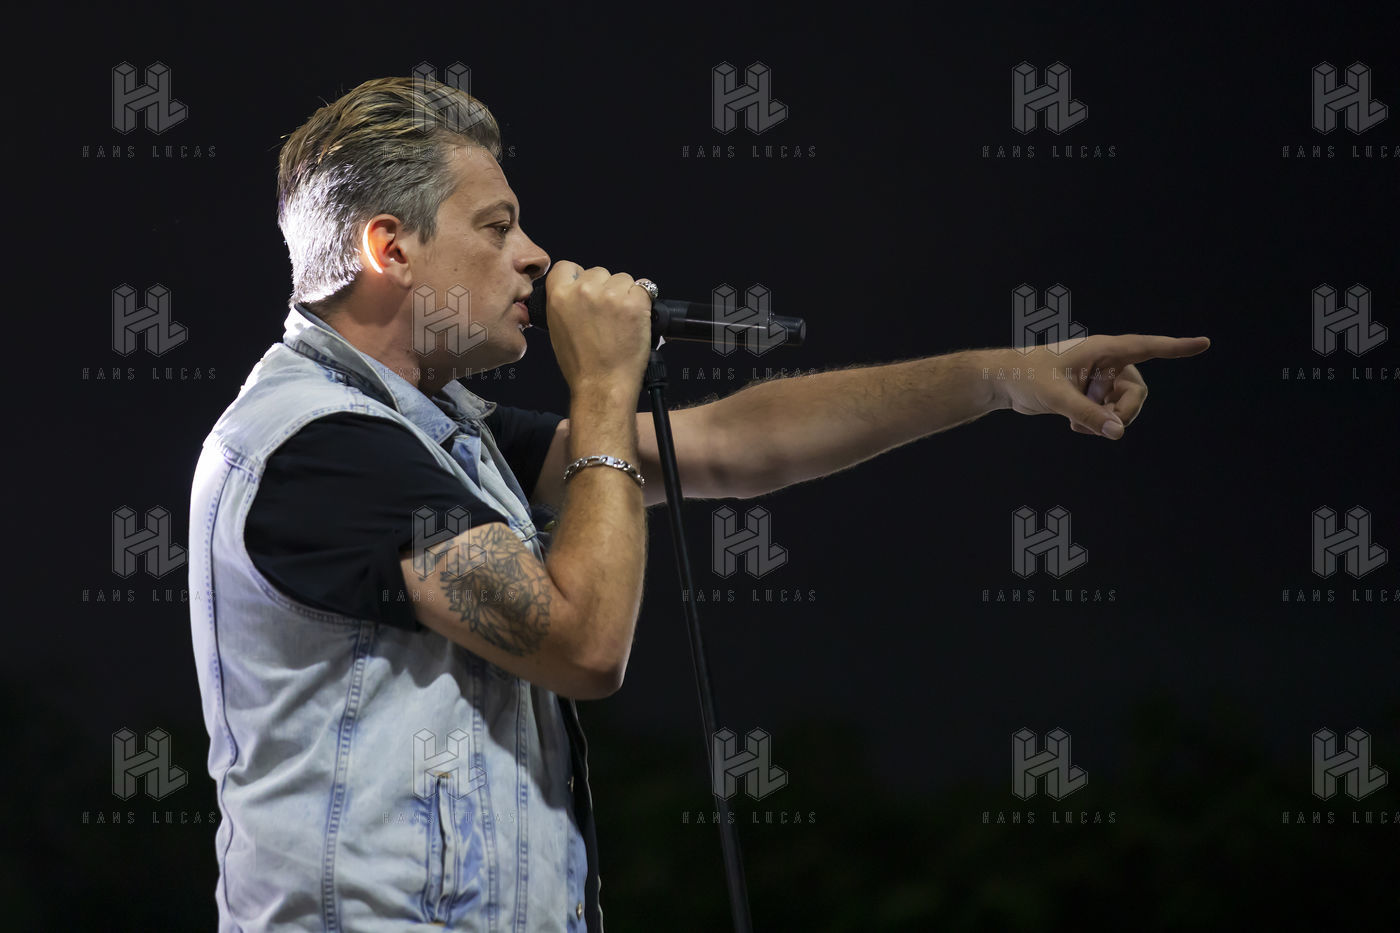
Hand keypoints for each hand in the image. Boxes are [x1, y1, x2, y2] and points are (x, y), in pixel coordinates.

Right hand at [544, 261, 652, 393]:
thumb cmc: (581, 366)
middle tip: (608, 316)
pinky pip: (644, 289)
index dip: (579, 276)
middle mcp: (583, 290)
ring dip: (626, 296)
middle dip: (606, 289)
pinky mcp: (633, 303)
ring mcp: (609, 295)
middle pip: (599, 272)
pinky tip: (634, 322)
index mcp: (559, 296)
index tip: (587, 289)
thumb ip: (565, 305)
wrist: (602, 385)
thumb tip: (577, 293)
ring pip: (623, 279)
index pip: (567, 266)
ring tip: (622, 322)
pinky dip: (643, 303)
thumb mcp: (557, 330)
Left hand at [992, 334, 1210, 438]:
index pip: (1147, 347)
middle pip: (1136, 392)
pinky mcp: (1091, 393)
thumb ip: (1088, 415)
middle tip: (1102, 427)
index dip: (1176, 348)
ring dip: (1106, 420)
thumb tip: (1118, 432)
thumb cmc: (1026, 378)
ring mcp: (1099, 378)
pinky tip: (1074, 424)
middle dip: (1123, 413)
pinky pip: (1109, 413)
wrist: (1004, 383)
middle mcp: (1106, 361)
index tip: (1204, 343)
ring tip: (1078, 425)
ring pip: (1124, 405)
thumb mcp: (1057, 398)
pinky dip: (1097, 422)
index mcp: (1101, 350)